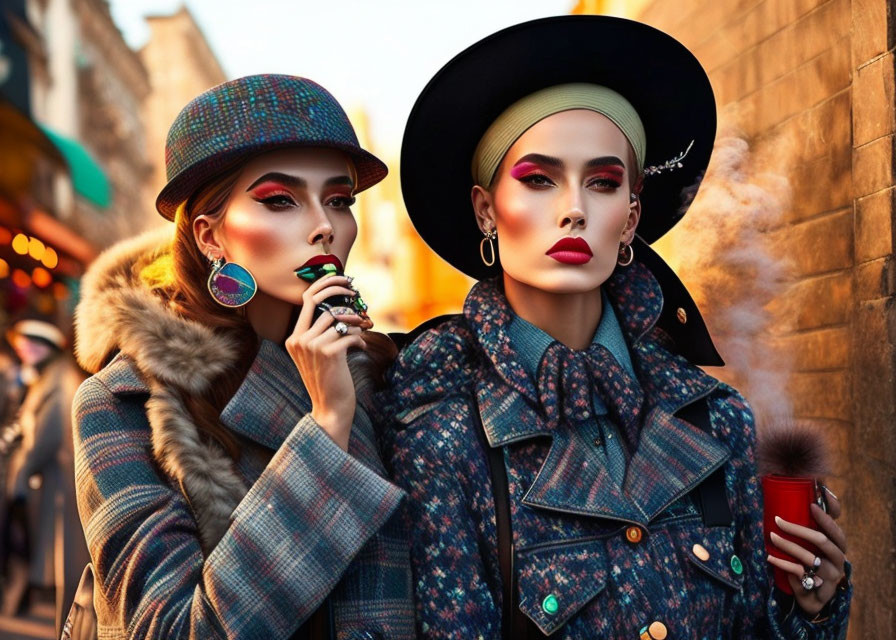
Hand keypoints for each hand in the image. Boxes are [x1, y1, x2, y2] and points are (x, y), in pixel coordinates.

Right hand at [285, 275, 365, 450]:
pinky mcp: (328, 353)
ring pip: (338, 318)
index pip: (306, 300)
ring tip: (362, 330)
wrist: (330, 407)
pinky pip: (349, 334)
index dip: (324, 284)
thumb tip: (341, 306)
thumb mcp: (320, 354)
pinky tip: (360, 345)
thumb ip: (323, 332)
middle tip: (355, 292)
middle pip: (320, 301)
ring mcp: (311, 347)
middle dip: (339, 290)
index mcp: (293, 338)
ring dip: (354, 322)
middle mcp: (298, 340)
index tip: (340, 278)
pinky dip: (359, 337)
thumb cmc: (329, 379)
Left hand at [766, 487, 847, 616]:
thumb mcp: (809, 543)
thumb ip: (806, 523)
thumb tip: (797, 490)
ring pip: (810, 558)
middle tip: (778, 520)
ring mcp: (832, 576)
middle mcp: (838, 560)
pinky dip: (784, 565)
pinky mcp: (821, 591)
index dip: (826, 517)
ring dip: (789, 546)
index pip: (835, 529)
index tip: (811, 504)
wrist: (812, 596)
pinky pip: (801, 574)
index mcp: (837, 546)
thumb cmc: (809, 562)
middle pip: (823, 541)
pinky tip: (770, 558)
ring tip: (772, 537)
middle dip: (799, 529)